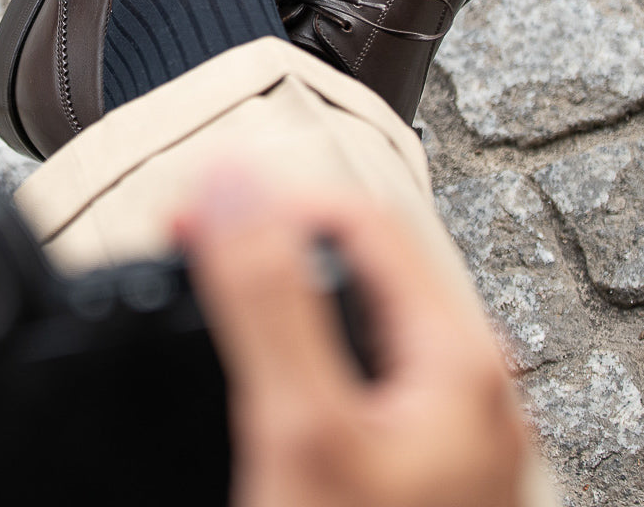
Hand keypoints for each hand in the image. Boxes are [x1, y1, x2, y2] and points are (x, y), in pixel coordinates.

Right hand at [178, 167, 528, 506]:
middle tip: (186, 235)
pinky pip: (342, 365)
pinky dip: (285, 340)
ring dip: (271, 280)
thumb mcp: (302, 432)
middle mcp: (457, 382)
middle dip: (267, 230)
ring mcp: (431, 426)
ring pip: (349, 311)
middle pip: (359, 259)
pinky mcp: (399, 462)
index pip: (359, 219)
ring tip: (201, 272)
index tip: (191, 205)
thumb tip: (230, 180)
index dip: (270, 196)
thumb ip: (267, 299)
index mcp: (454, 357)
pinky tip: (243, 355)